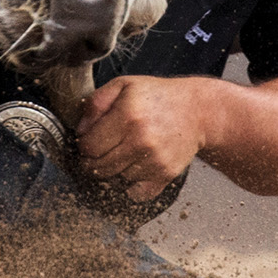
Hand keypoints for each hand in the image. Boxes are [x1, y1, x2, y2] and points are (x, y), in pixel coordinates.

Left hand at [76, 75, 210, 200]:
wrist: (197, 111)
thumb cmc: (158, 97)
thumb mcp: (124, 85)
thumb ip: (96, 103)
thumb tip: (80, 130)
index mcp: (127, 116)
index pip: (89, 146)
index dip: (84, 145)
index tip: (89, 141)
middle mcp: (141, 140)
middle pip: (100, 167)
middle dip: (94, 161)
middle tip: (100, 151)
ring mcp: (154, 160)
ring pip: (117, 178)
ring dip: (116, 169)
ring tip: (125, 152)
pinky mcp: (165, 175)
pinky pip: (137, 192)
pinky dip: (132, 185)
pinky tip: (136, 167)